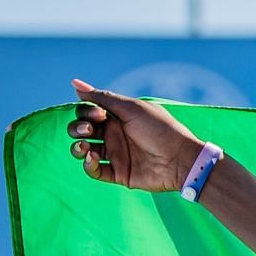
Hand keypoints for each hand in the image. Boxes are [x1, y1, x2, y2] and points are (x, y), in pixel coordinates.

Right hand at [66, 80, 205, 191]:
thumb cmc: (160, 130)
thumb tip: (74, 83)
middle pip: (81, 130)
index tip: (100, 114)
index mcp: (117, 117)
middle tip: (90, 130)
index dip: (85, 112)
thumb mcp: (131, 108)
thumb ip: (102, 98)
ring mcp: (116, 154)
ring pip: (83, 150)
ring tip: (85, 146)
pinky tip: (92, 158)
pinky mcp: (119, 173)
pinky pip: (94, 170)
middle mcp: (114, 135)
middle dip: (77, 128)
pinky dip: (88, 165)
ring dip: (77, 147)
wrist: (181, 159)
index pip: (87, 112)